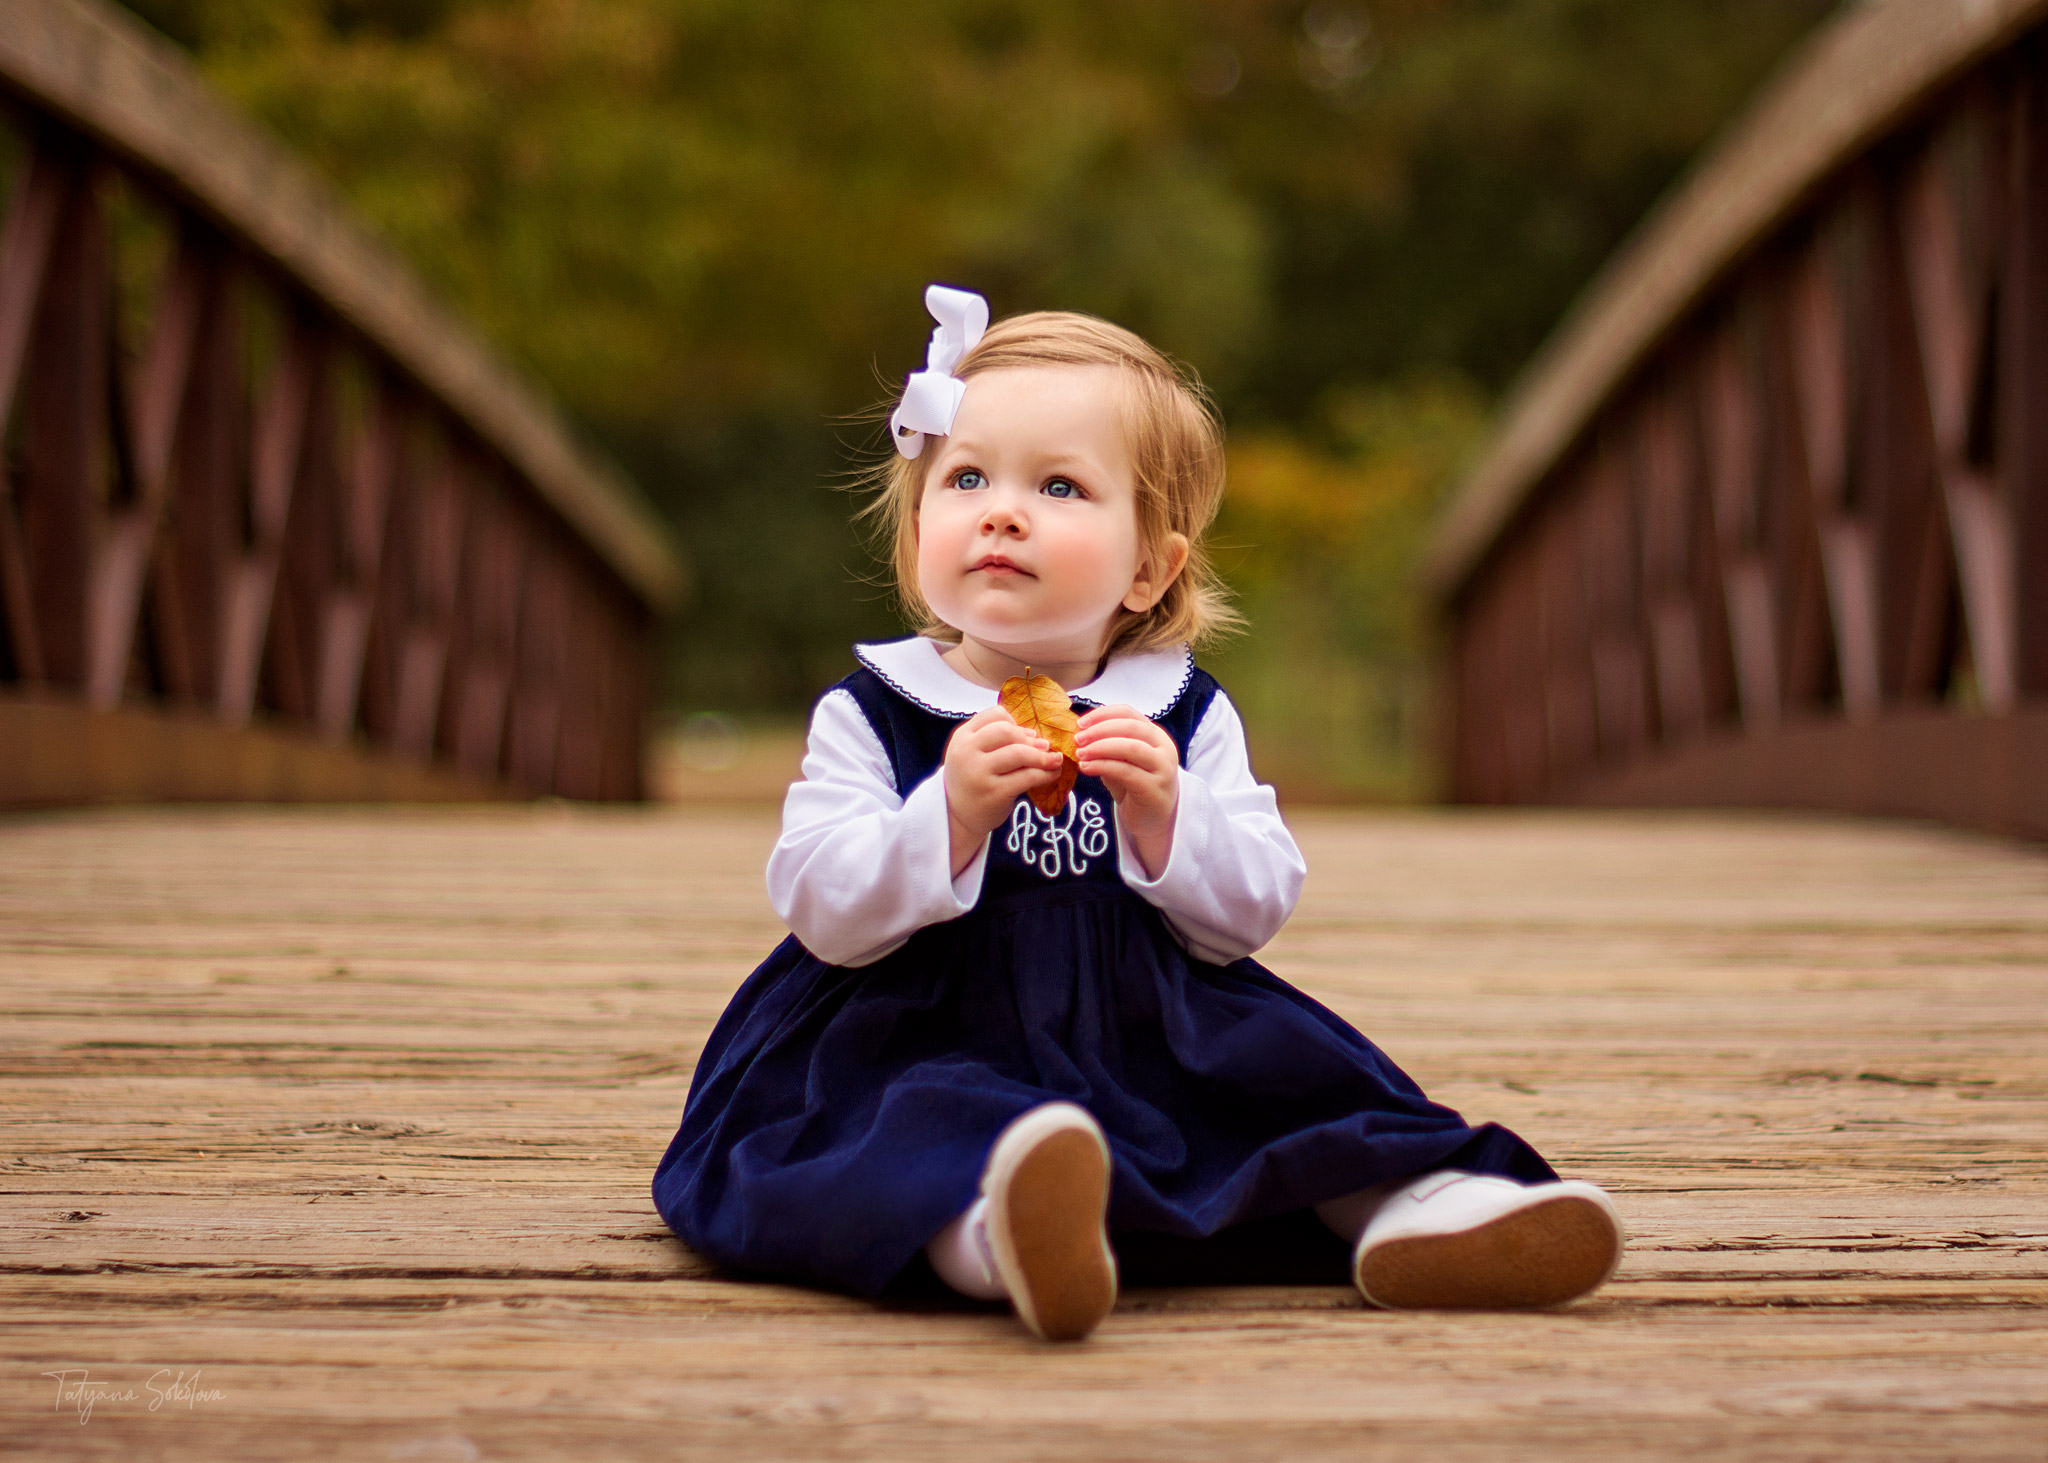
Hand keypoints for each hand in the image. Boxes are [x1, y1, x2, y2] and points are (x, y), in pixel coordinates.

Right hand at [943, 706, 1063, 876]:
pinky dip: (1045, 774)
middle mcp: (967, 752)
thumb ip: (997, 740)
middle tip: (1044, 748)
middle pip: (1007, 731)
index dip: (1015, 722)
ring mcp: (979, 773)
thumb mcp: (973, 753)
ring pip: (1020, 753)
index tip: (1026, 735)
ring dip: (1043, 756)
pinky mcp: (994, 793)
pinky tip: (1052, 775)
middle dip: (1030, 739)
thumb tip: (1036, 735)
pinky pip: (1027, 777)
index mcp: (962, 737)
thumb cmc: (972, 779)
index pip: (995, 714)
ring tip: (1054, 760)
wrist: (957, 816)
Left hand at [1074, 704, 1177, 878]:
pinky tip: (1087, 768)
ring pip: (1130, 747)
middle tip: (1077, 739)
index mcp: (1155, 735)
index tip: (1080, 723)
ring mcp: (1162, 768)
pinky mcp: (1154, 788)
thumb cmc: (1135, 787)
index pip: (1129, 713)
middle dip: (1099, 730)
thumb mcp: (1122, 761)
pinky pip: (1126, 771)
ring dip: (1100, 747)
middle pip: (1130, 727)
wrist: (1153, 820)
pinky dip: (1103, 766)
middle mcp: (1163, 748)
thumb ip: (1109, 745)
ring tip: (1080, 754)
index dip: (1102, 714)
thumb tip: (1080, 732)